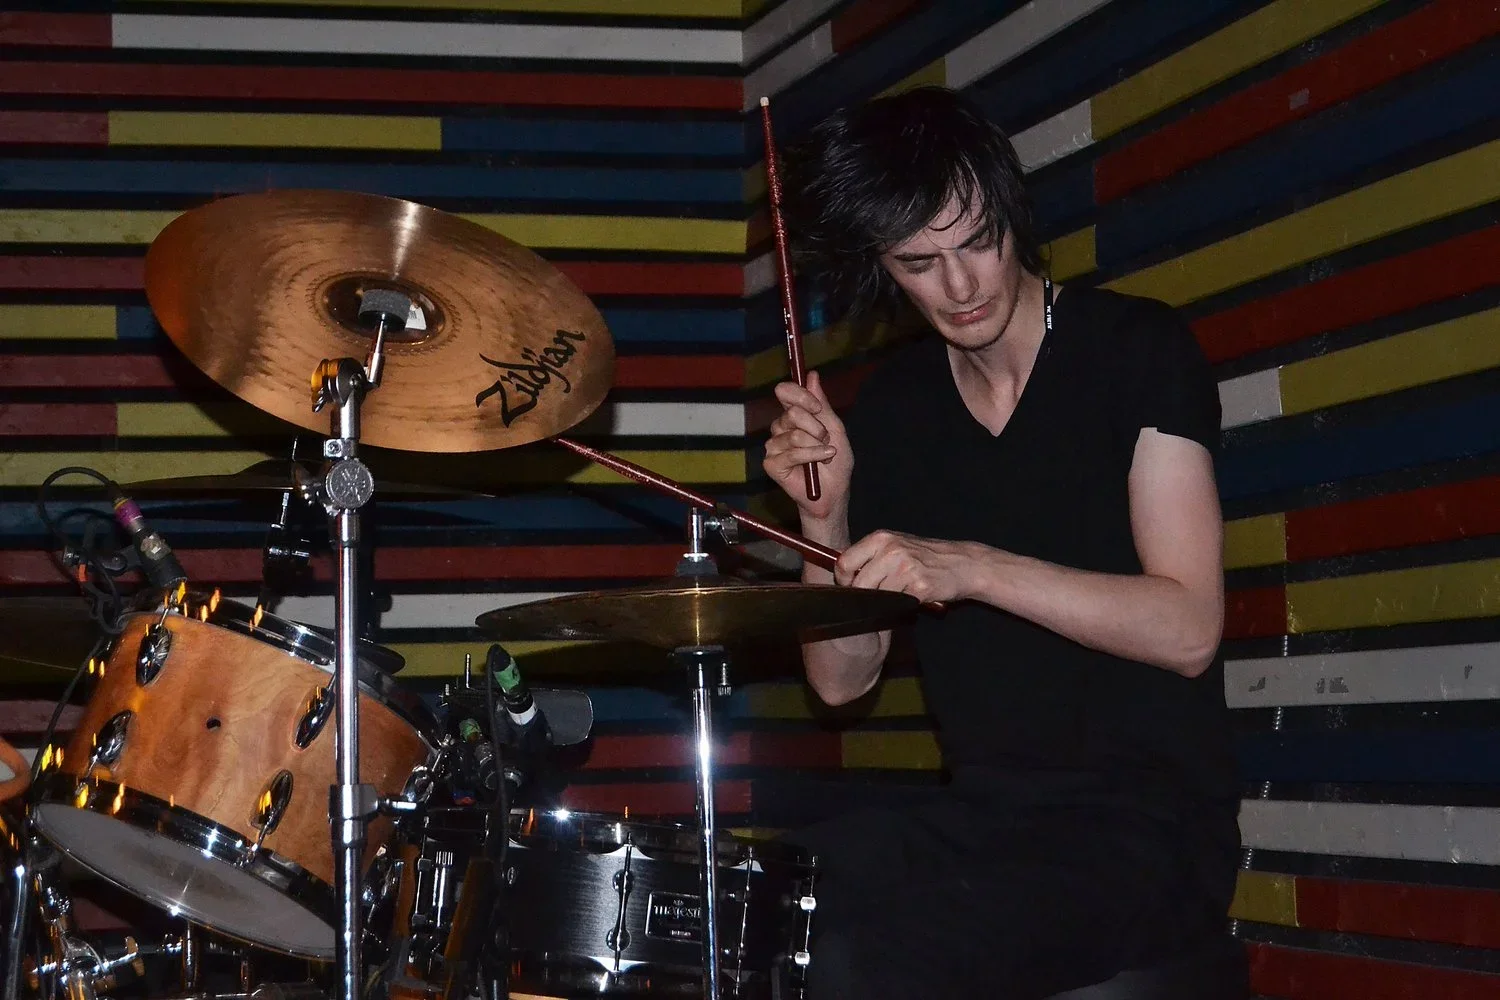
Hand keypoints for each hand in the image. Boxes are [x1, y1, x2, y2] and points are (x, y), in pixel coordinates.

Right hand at [762, 371, 852, 522]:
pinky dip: (811, 457)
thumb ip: (822, 404)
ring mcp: (774, 446)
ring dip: (816, 446)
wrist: (833, 492)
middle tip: (825, 440)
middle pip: (792, 413)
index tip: (817, 407)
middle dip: (816, 427)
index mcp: (794, 416)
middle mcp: (781, 428)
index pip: (786, 392)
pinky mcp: (772, 463)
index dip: (801, 395)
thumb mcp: (835, 429)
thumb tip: (812, 375)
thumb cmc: (835, 463)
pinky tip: (819, 464)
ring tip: (824, 456)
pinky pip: (791, 453)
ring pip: (794, 434)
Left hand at [836, 530, 986, 604]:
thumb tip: (838, 568)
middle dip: (864, 595)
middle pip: (859, 584)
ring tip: (899, 593)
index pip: (844, 562)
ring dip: (886, 601)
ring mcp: (906, 569)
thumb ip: (869, 554)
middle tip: (876, 596)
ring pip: (877, 597)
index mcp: (881, 538)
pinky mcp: (919, 587)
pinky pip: (897, 604)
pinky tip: (912, 596)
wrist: (962, 564)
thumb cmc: (924, 556)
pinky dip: (902, 605)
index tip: (851, 586)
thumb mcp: (895, 544)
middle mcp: (891, 551)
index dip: (844, 579)